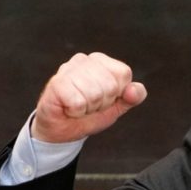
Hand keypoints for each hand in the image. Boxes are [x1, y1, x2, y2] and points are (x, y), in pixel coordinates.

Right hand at [31, 52, 146, 142]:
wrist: (62, 129)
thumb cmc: (89, 114)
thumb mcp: (117, 106)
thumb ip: (133, 97)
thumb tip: (135, 90)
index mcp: (101, 61)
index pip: (123, 74)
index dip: (118, 93)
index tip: (104, 99)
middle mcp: (84, 60)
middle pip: (110, 86)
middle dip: (102, 103)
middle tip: (90, 105)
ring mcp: (67, 69)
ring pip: (94, 94)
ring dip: (88, 108)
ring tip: (79, 106)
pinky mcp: (56, 83)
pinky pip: (78, 102)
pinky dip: (76, 112)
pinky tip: (68, 108)